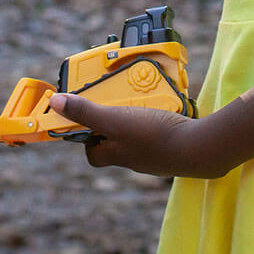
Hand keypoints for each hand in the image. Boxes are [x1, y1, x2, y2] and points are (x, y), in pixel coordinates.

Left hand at [48, 94, 226, 178]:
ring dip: (140, 114)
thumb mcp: (114, 120)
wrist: (198, 147)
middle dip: (116, 119)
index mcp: (116, 154)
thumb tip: (55, 103)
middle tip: (120, 99)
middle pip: (116, 140)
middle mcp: (133, 157)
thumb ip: (86, 112)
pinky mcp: (172, 143)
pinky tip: (166, 103)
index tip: (88, 115)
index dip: (87, 135)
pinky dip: (160, 115)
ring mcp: (154, 152)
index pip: (93, 152)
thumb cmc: (153, 137)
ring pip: (139, 133)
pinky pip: (161, 129)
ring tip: (144, 96)